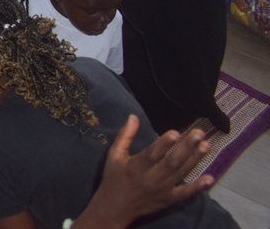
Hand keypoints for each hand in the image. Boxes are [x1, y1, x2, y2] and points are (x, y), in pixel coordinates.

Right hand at [79, 115, 213, 227]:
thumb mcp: (114, 155)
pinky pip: (185, 193)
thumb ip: (124, 136)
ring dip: (195, 160)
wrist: (115, 208)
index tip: (175, 132)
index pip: (152, 154)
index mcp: (135, 167)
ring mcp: (162, 191)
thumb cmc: (114, 178)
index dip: (164, 144)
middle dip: (186, 147)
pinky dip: (198, 187)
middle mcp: (150, 179)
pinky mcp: (169, 200)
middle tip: (199, 133)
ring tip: (206, 146)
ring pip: (181, 174)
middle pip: (171, 162)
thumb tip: (133, 117)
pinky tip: (210, 178)